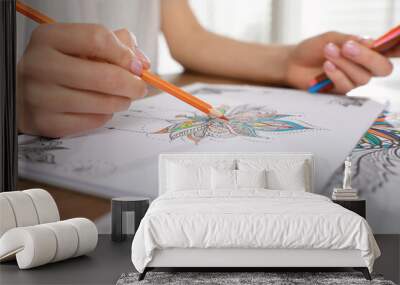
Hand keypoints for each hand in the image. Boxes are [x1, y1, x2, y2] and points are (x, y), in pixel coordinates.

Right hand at [17, 23, 149, 137]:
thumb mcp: (79, 45)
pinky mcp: (47, 122)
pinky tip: (100, 109)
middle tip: (139, 88)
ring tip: (121, 98)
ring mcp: (41, 96)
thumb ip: (115, 44)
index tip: (137, 66)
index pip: (98, 38)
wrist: (22, 93)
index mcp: (49, 38)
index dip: (125, 53)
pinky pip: (94, 121)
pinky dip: (105, 116)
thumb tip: (141, 64)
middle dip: (133, 85)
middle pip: (106, 76)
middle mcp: (40, 65)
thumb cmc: (60, 66)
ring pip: (103, 103)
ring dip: (122, 102)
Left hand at [285, 31, 394, 93]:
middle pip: (382, 68)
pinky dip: (337, 74)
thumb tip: (370, 42)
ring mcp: (353, 81)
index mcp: (366, 52)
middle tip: (348, 47)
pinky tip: (327, 65)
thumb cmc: (312, 49)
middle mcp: (364, 68)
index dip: (396, 49)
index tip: (390, 46)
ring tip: (329, 51)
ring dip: (345, 63)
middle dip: (367, 58)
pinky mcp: (340, 93)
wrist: (292, 63)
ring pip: (362, 77)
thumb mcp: (331, 39)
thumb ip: (349, 40)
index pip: (389, 52)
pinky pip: (346, 86)